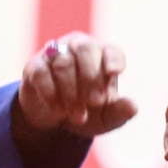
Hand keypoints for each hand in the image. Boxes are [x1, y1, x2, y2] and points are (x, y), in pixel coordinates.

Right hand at [18, 32, 137, 138]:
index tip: (114, 73)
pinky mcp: (34, 66)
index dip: (113, 60)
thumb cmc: (86, 111)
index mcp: (102, 55)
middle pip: (85, 48)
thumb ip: (120, 111)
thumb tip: (133, 106)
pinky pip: (41, 73)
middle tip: (95, 102)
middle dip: (91, 76)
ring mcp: (55, 54)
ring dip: (72, 93)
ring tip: (78, 117)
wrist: (54, 120)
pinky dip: (51, 94)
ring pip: (63, 63)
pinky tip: (59, 112)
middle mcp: (78, 47)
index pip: (111, 51)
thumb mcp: (105, 117)